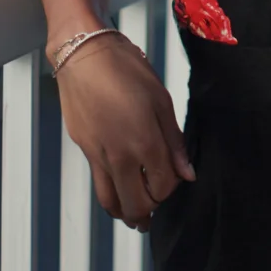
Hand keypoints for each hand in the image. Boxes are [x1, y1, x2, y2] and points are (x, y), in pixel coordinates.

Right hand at [55, 34, 195, 231]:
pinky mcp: (85, 151)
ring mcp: (99, 156)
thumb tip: (186, 172)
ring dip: (129, 214)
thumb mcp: (161, 98)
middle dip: (152, 209)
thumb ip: (174, 140)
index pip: (164, 186)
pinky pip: (99, 186)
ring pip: (113, 203)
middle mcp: (121, 156)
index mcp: (145, 141)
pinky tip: (120, 192)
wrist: (84, 55)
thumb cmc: (125, 68)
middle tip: (158, 204)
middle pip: (138, 204)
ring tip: (140, 216)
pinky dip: (112, 198)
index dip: (173, 187)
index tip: (176, 175)